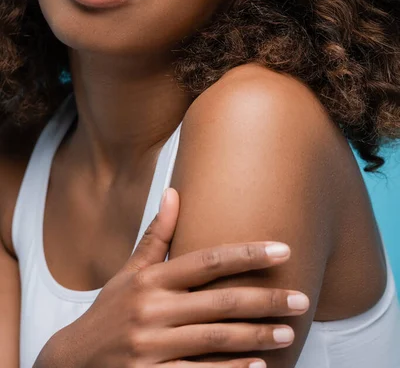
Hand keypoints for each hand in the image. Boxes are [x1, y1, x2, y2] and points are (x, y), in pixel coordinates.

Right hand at [35, 188, 308, 367]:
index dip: (247, 254)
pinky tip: (257, 365)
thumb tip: (173, 192)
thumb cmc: (109, 313)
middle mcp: (152, 310)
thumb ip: (155, 236)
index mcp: (151, 280)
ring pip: (215, 339)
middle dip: (265, 300)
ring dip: (255, 336)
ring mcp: (151, 347)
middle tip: (301, 299)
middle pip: (220, 302)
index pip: (207, 260)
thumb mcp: (129, 273)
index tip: (282, 250)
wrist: (72, 363)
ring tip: (287, 332)